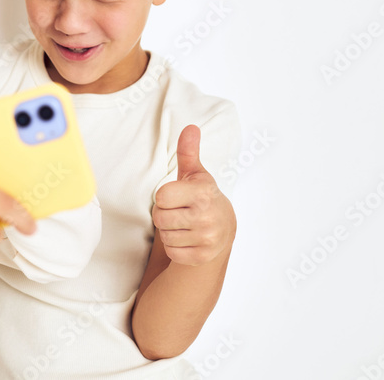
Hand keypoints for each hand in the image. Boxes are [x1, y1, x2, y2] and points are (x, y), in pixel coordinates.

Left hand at [152, 125, 235, 265]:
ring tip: (184, 224)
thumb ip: (188, 151)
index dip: (164, 197)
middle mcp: (207, 216)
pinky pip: (172, 252)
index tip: (176, 196)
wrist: (224, 227)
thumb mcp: (195, 173)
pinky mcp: (202, 256)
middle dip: (165, 214)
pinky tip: (188, 238)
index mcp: (203, 193)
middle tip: (179, 211)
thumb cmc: (201, 196)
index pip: (161, 197)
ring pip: (165, 236)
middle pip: (160, 217)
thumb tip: (190, 127)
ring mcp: (207, 238)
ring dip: (170, 231)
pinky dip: (175, 247)